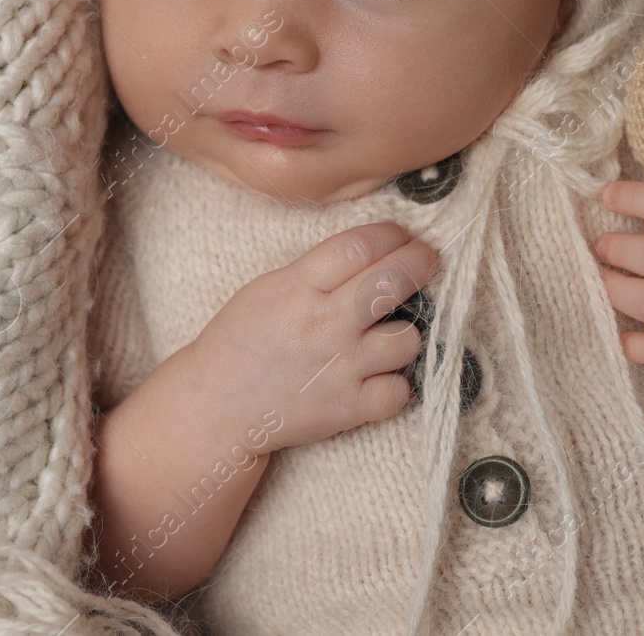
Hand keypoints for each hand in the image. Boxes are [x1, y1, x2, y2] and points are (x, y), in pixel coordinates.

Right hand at [181, 221, 438, 455]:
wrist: (217, 406)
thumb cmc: (240, 341)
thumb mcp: (268, 289)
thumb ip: (317, 271)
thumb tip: (370, 254)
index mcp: (298, 287)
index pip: (359, 246)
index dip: (391, 234)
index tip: (401, 235)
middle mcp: (324, 324)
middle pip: (393, 281)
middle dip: (420, 262)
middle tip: (425, 260)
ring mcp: (340, 367)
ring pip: (407, 339)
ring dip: (406, 333)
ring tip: (390, 333)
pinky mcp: (348, 408)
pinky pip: (399, 391)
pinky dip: (394, 384)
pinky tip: (379, 376)